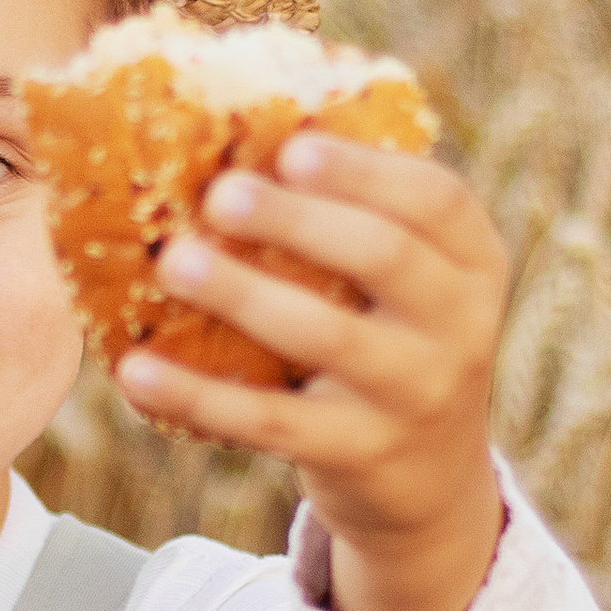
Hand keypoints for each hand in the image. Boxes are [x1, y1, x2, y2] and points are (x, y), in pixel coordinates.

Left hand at [116, 132, 508, 610]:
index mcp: (473, 263)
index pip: (436, 201)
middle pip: (383, 257)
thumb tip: (234, 126)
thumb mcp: (410, 284)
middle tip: (220, 195)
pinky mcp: (359, 453)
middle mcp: (460, 327)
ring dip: (243, 294)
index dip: (363, 170)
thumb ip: (358, 216)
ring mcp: (413, 395)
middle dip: (298, 219)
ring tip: (173, 262)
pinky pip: (270, 421)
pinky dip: (200, 396)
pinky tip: (137, 370)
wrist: (431, 484)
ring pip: (325, 336)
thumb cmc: (391, 342)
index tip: (291, 146)